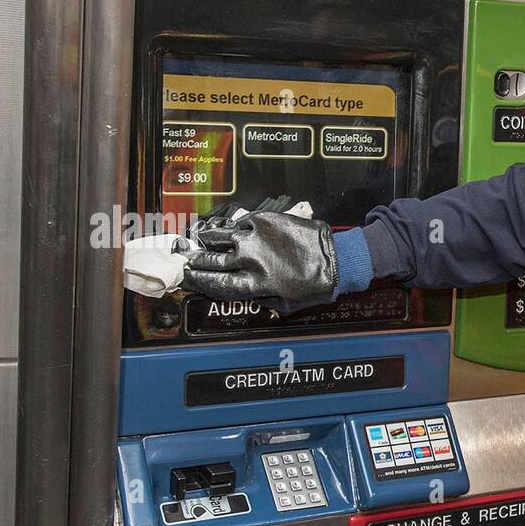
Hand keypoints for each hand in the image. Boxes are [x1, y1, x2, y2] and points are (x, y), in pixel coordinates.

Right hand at [180, 210, 337, 315]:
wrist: (336, 260)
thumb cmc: (315, 286)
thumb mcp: (286, 305)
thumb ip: (261, 299)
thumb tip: (244, 293)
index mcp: (254, 284)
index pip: (217, 284)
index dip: (199, 281)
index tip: (188, 278)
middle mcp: (250, 261)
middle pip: (214, 261)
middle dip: (197, 261)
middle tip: (188, 259)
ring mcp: (256, 238)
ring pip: (221, 238)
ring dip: (209, 240)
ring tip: (201, 239)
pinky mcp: (265, 220)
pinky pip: (241, 223)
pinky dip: (232, 227)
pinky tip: (228, 228)